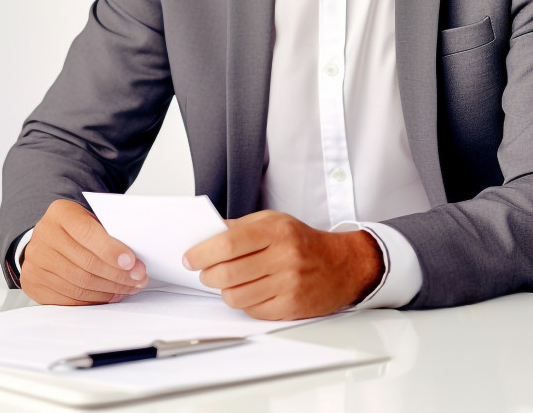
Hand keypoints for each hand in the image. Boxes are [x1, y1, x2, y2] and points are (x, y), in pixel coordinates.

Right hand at [19, 198, 149, 304]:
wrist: (49, 235)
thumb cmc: (77, 226)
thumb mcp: (92, 216)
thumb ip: (110, 231)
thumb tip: (136, 257)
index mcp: (60, 213)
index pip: (88, 233)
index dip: (111, 250)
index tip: (132, 262)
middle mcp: (44, 236)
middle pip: (85, 263)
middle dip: (117, 274)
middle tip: (139, 279)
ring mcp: (36, 261)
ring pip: (78, 283)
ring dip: (109, 289)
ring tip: (129, 288)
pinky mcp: (34, 283)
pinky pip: (68, 298)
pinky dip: (93, 299)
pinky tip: (110, 295)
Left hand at [182, 210, 383, 319]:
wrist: (341, 265)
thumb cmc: (303, 242)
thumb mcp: (274, 221)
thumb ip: (240, 227)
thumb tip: (207, 236)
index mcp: (276, 230)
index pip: (227, 243)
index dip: (202, 252)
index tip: (190, 257)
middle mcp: (283, 256)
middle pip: (227, 273)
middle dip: (207, 275)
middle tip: (205, 271)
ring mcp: (288, 284)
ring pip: (235, 296)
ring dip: (224, 291)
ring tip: (228, 281)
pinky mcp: (290, 307)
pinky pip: (251, 311)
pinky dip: (244, 302)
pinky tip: (250, 291)